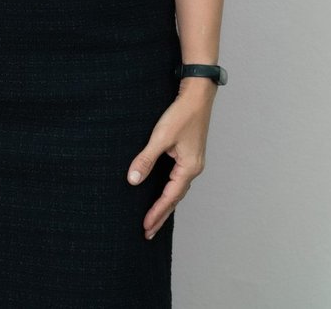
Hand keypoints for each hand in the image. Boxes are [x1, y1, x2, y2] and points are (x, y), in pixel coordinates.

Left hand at [128, 78, 216, 238]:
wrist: (198, 96)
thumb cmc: (180, 115)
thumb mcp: (160, 138)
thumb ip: (146, 159)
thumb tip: (133, 180)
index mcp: (189, 168)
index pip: (169, 197)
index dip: (156, 212)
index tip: (145, 227)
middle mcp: (193, 169)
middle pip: (175, 198)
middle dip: (161, 215)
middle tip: (148, 233)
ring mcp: (192, 162)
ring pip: (176, 190)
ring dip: (165, 205)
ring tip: (153, 219)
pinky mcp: (188, 155)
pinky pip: (177, 180)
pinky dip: (168, 191)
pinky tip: (161, 194)